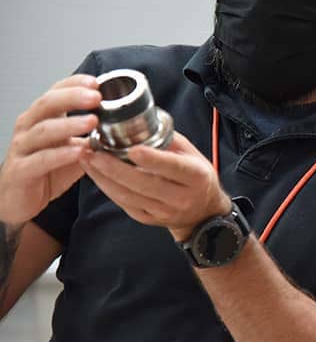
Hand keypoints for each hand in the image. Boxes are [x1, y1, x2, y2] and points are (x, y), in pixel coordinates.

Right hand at [0, 75, 100, 225]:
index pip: (55, 92)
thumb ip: (93, 137)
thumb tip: (125, 128)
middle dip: (72, 97)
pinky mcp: (21, 170)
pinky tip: (79, 152)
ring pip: (43, 130)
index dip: (74, 84)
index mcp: (42, 118)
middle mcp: (29, 127)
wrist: (17, 200)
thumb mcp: (74, 149)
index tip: (96, 81)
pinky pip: (41, 160)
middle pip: (47, 104)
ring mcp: (23, 148)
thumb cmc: (46, 170)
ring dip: (69, 124)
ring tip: (93, 121)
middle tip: (96, 97)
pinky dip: (61, 155)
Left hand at [80, 132, 231, 240]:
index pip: (173, 167)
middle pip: (144, 183)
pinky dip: (107, 188)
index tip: (132, 149)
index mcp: (196, 176)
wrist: (203, 213)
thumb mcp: (192, 154)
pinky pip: (124, 204)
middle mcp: (181, 197)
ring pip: (129, 196)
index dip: (152, 159)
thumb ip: (167, 139)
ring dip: (104, 177)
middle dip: (114, 167)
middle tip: (92, 151)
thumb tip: (140, 121)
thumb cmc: (196, 177)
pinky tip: (95, 174)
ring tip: (86, 158)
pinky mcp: (149, 220)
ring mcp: (164, 212)